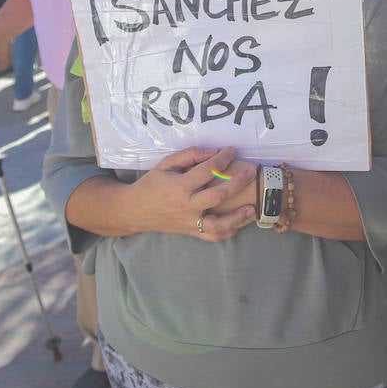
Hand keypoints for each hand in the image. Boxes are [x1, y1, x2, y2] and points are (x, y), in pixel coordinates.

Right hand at [131, 146, 256, 240]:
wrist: (134, 210)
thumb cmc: (152, 184)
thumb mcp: (166, 164)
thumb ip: (190, 155)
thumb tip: (214, 152)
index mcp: (180, 186)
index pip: (208, 170)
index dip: (223, 158)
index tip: (232, 150)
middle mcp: (187, 206)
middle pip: (218, 196)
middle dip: (238, 183)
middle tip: (251, 172)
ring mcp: (190, 221)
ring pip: (218, 224)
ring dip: (237, 217)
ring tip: (252, 208)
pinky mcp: (191, 231)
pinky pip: (212, 237)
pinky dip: (227, 232)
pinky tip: (239, 224)